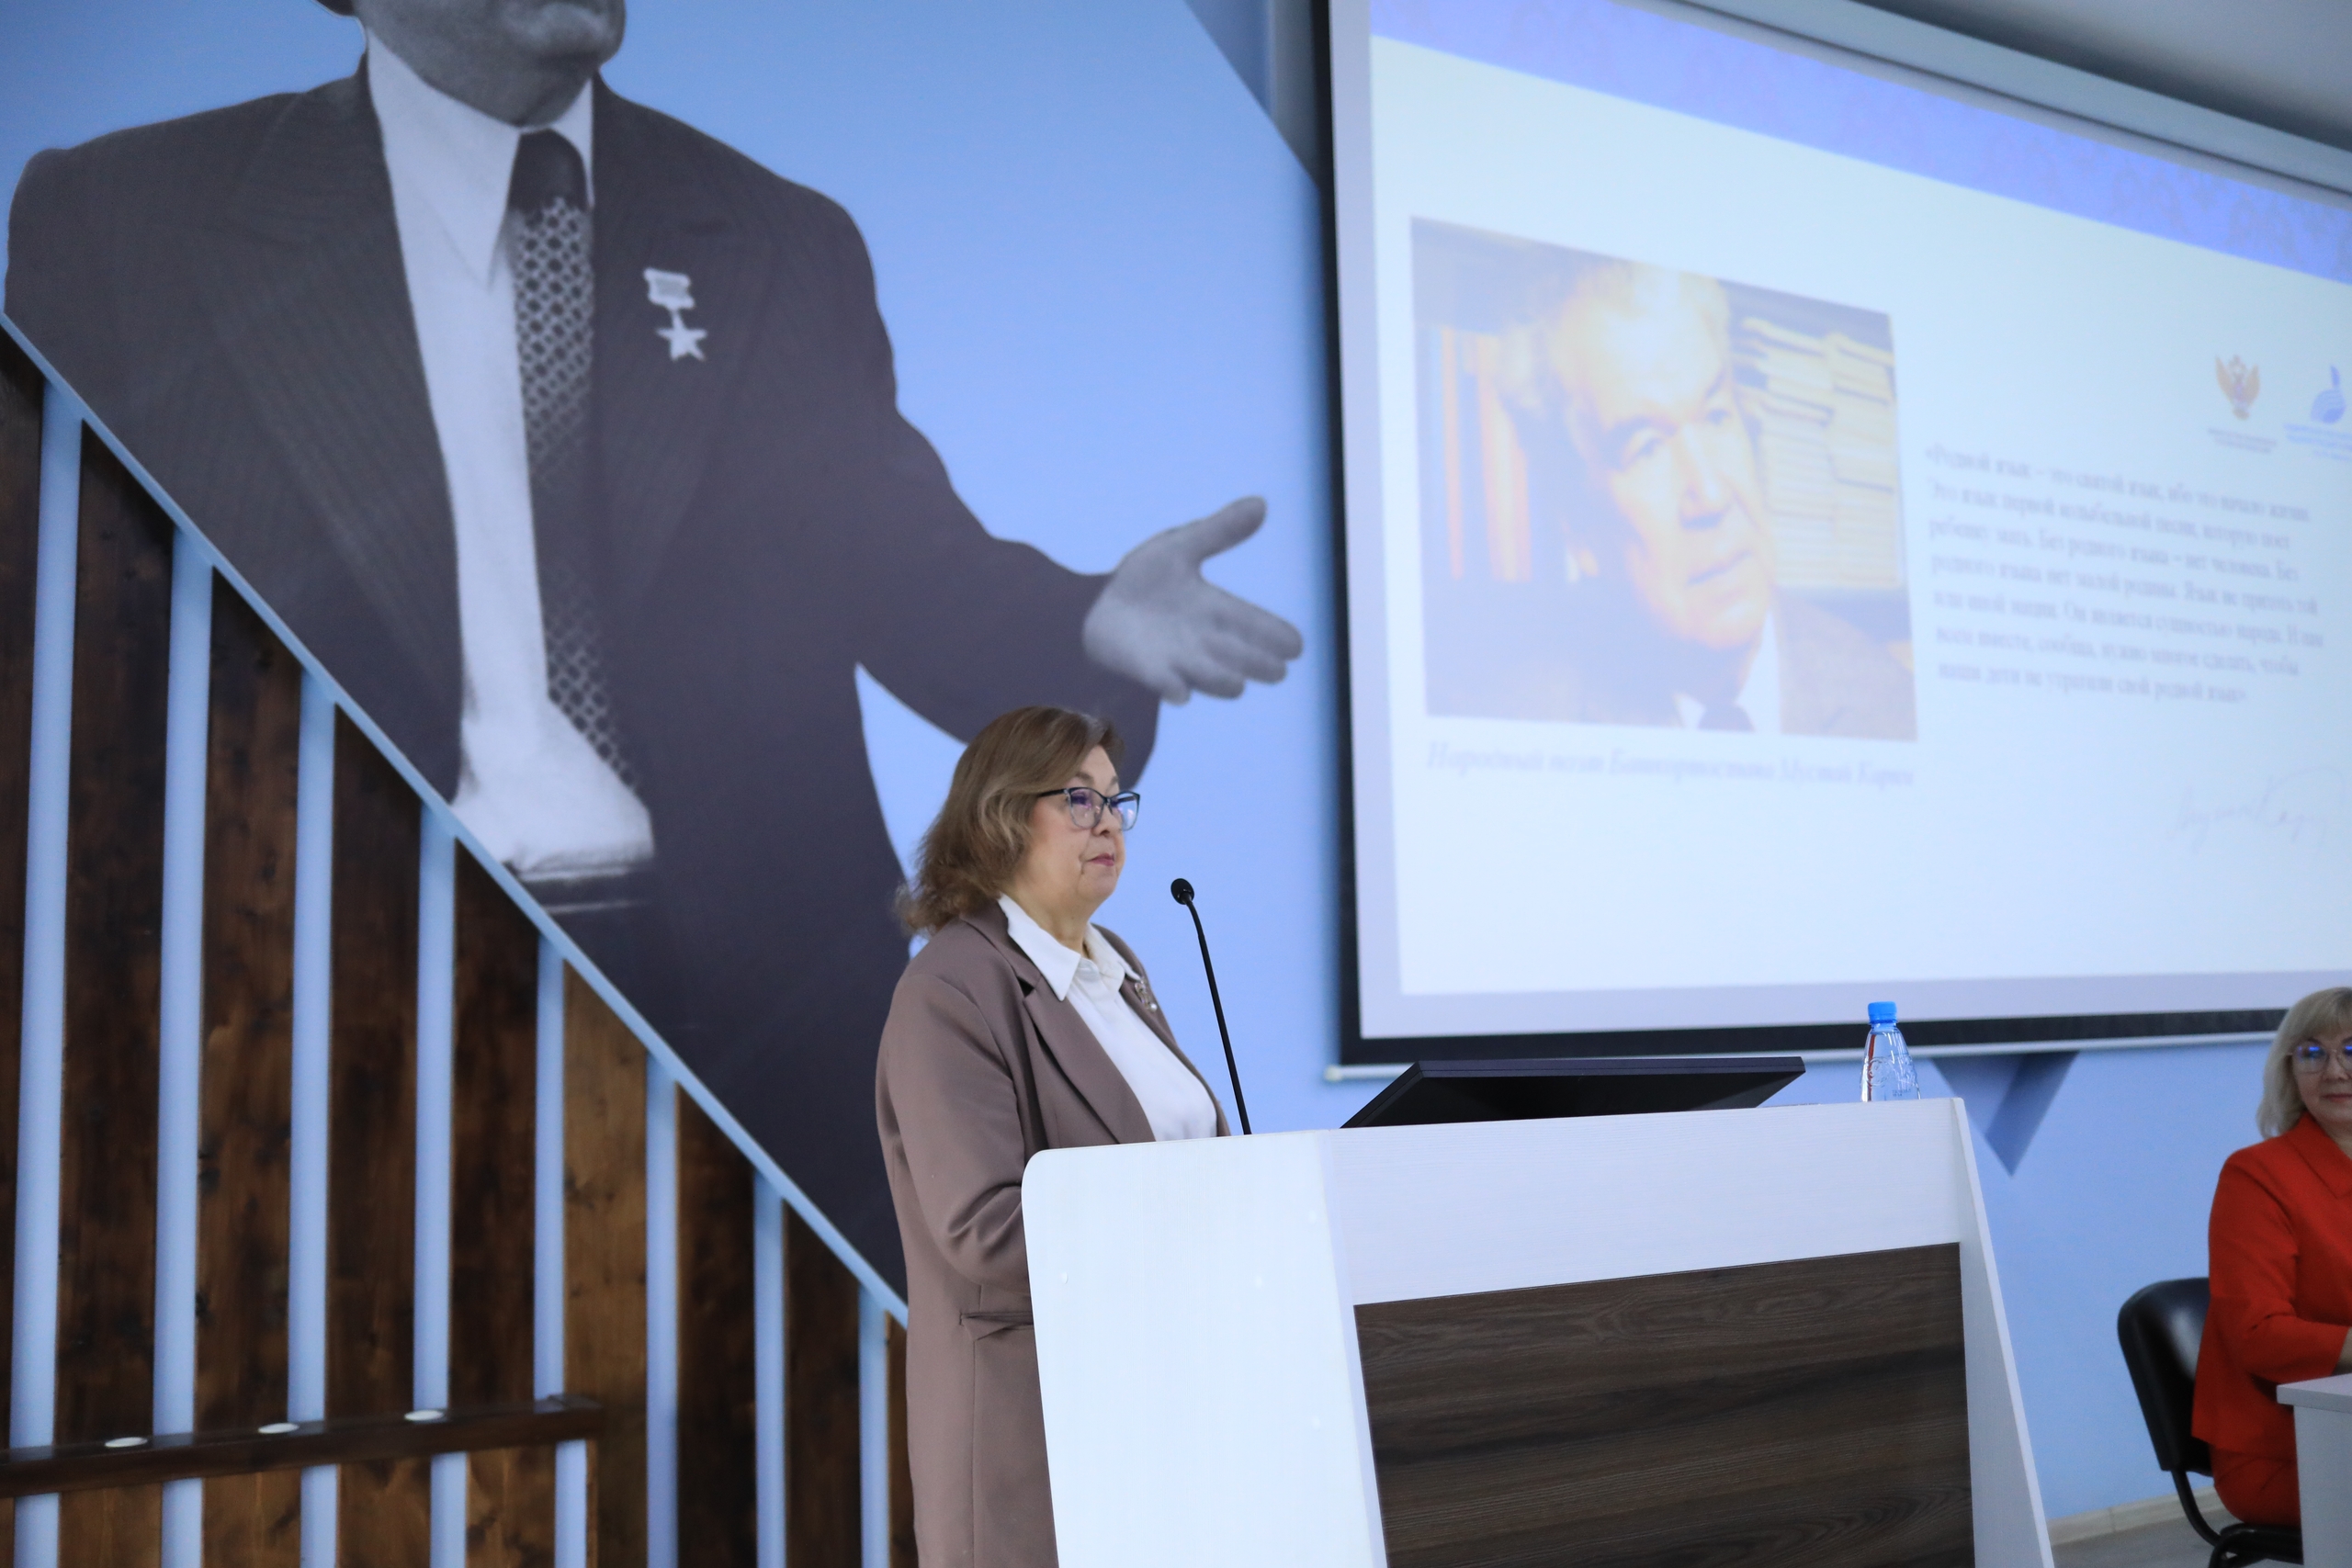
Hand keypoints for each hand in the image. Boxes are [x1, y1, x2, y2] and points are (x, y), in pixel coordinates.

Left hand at [1082, 498, 1303, 702]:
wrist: (1094, 602)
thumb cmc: (1142, 580)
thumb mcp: (1180, 547)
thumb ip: (1220, 531)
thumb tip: (1261, 503)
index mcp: (1214, 608)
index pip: (1252, 622)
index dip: (1274, 634)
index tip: (1297, 646)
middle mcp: (1203, 639)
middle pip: (1240, 657)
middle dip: (1258, 664)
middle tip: (1277, 670)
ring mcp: (1177, 658)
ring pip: (1210, 677)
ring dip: (1222, 680)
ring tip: (1238, 685)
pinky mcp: (1148, 671)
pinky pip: (1165, 686)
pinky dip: (1173, 689)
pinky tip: (1180, 693)